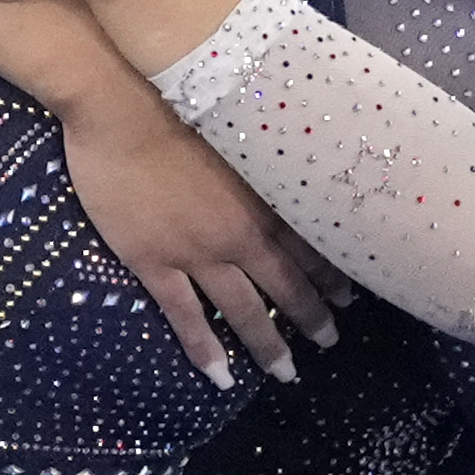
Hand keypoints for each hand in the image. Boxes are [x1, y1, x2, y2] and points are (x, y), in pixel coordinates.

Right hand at [60, 99, 343, 387]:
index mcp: (266, 195)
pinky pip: (186, 315)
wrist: (124, 99)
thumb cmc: (181, 96)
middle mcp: (242, 232)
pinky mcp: (155, 261)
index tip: (350, 296)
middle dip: (312, 317)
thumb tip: (288, 159)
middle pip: (287, 284)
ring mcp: (199, 252)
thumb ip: (268, 151)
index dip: (333, 274)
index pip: (313, 245)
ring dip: (267, 343)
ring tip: (286, 373)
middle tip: (330, 341)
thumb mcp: (244, 122)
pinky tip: (220, 378)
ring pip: (244, 309)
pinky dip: (205, 350)